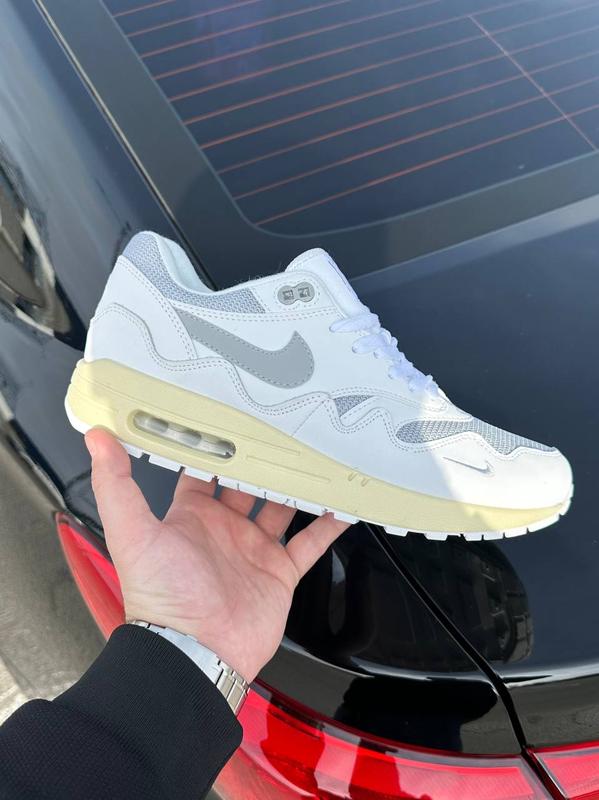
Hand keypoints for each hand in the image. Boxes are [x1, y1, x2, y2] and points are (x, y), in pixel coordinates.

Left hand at [85, 429, 349, 681]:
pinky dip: (327, 526)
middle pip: (248, 485)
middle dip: (264, 461)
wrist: (197, 653)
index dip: (216, 447)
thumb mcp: (133, 533)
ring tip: (316, 460)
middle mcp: (223, 529)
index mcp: (190, 516)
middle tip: (282, 431)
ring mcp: (253, 550)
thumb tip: (96, 437)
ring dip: (298, 488)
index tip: (231, 418)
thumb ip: (116, 485)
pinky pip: (309, 544)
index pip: (203, 472)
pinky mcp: (279, 573)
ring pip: (282, 509)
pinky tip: (342, 507)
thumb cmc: (161, 597)